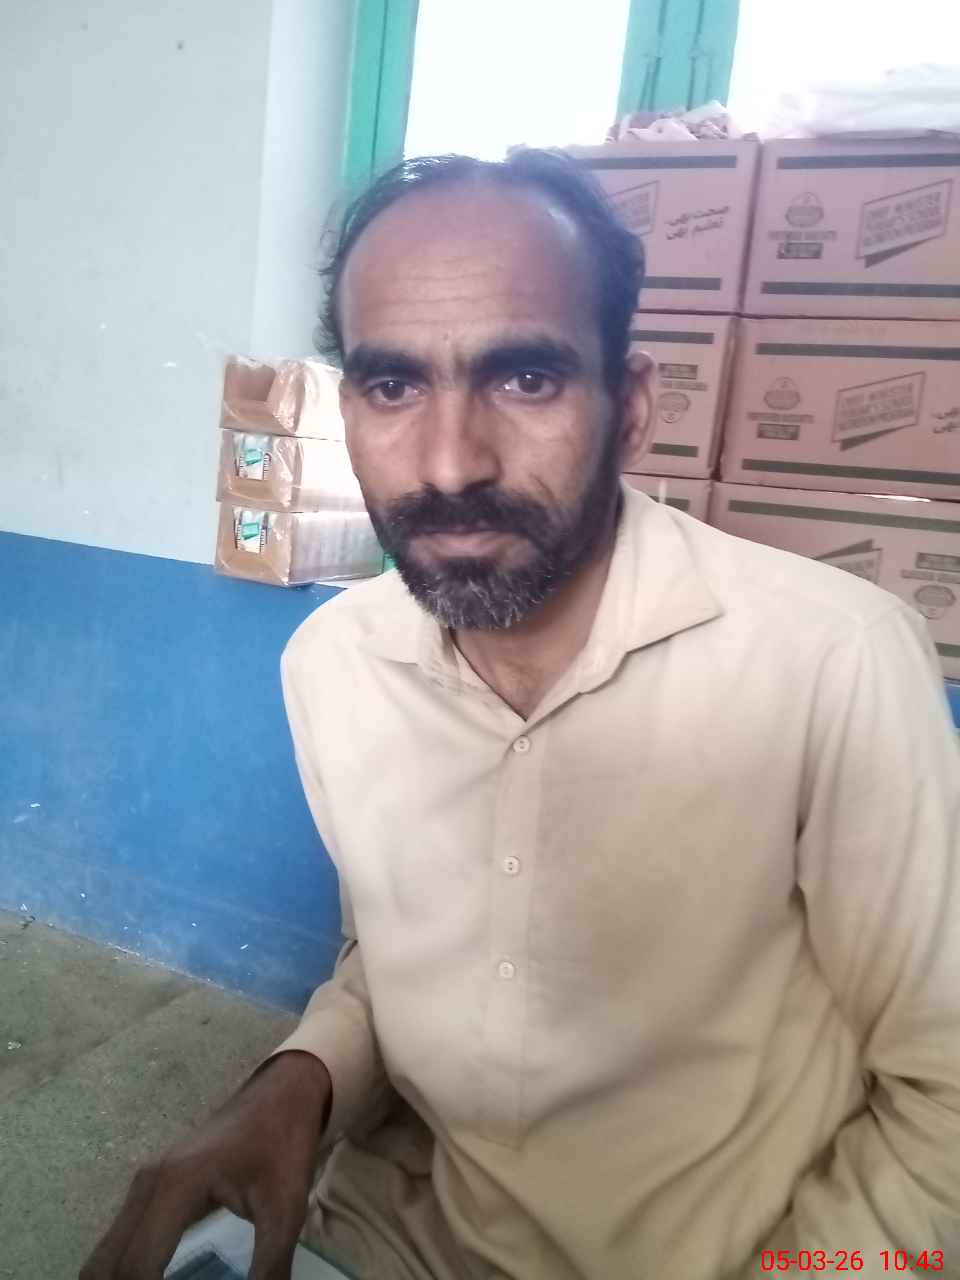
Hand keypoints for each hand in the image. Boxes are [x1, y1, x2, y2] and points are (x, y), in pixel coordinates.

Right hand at [79, 1050, 331, 1279]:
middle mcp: (147, 1185)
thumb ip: (268, 1268)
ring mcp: (144, 1184)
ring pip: (106, 1254)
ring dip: (121, 1279)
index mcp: (175, 1187)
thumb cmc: (283, 1145)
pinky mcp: (150, 1188)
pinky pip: (120, 1241)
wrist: (282, 1093)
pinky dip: (127, 1271)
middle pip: (107, 1264)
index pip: (138, 1268)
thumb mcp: (286, 1209)